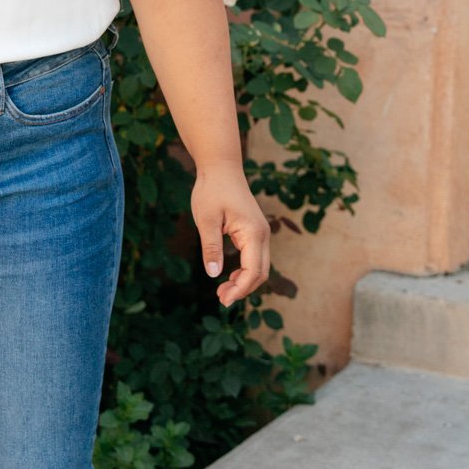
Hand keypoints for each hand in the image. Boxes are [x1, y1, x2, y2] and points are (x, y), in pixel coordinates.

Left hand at [191, 164, 269, 307]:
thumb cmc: (212, 190)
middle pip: (261, 272)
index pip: (253, 270)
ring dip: (244, 281)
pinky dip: (244, 271)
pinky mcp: (254, 231)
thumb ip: (211, 247)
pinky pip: (255, 257)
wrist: (221, 167)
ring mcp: (260, 232)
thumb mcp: (206, 220)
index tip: (223, 300)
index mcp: (253, 232)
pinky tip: (228, 277)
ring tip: (222, 292)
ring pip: (259, 266)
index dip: (240, 289)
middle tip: (221, 299)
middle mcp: (262, 234)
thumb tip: (213, 274)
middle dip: (243, 289)